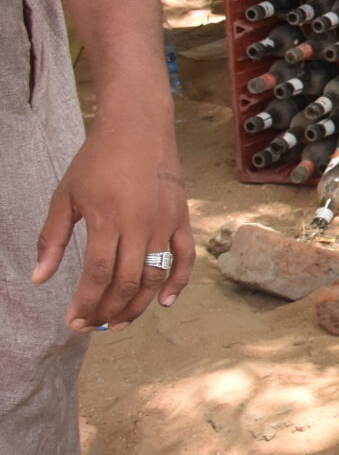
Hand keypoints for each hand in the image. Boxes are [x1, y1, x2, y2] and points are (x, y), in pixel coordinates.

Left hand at [32, 116, 190, 329]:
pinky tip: (163, 302)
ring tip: (118, 322)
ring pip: (154, 276)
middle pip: (126, 282)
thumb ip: (52, 239)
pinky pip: (184, 257)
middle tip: (91, 326)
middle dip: (107, 310)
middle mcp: (139, 224)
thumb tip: (38, 279)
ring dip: (137, 305)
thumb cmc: (96, 161)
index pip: (98, 274)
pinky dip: (177, 282)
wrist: (138, 129)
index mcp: (106, 219)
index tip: (72, 320)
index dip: (85, 302)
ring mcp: (165, 222)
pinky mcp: (182, 218)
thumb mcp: (65, 196)